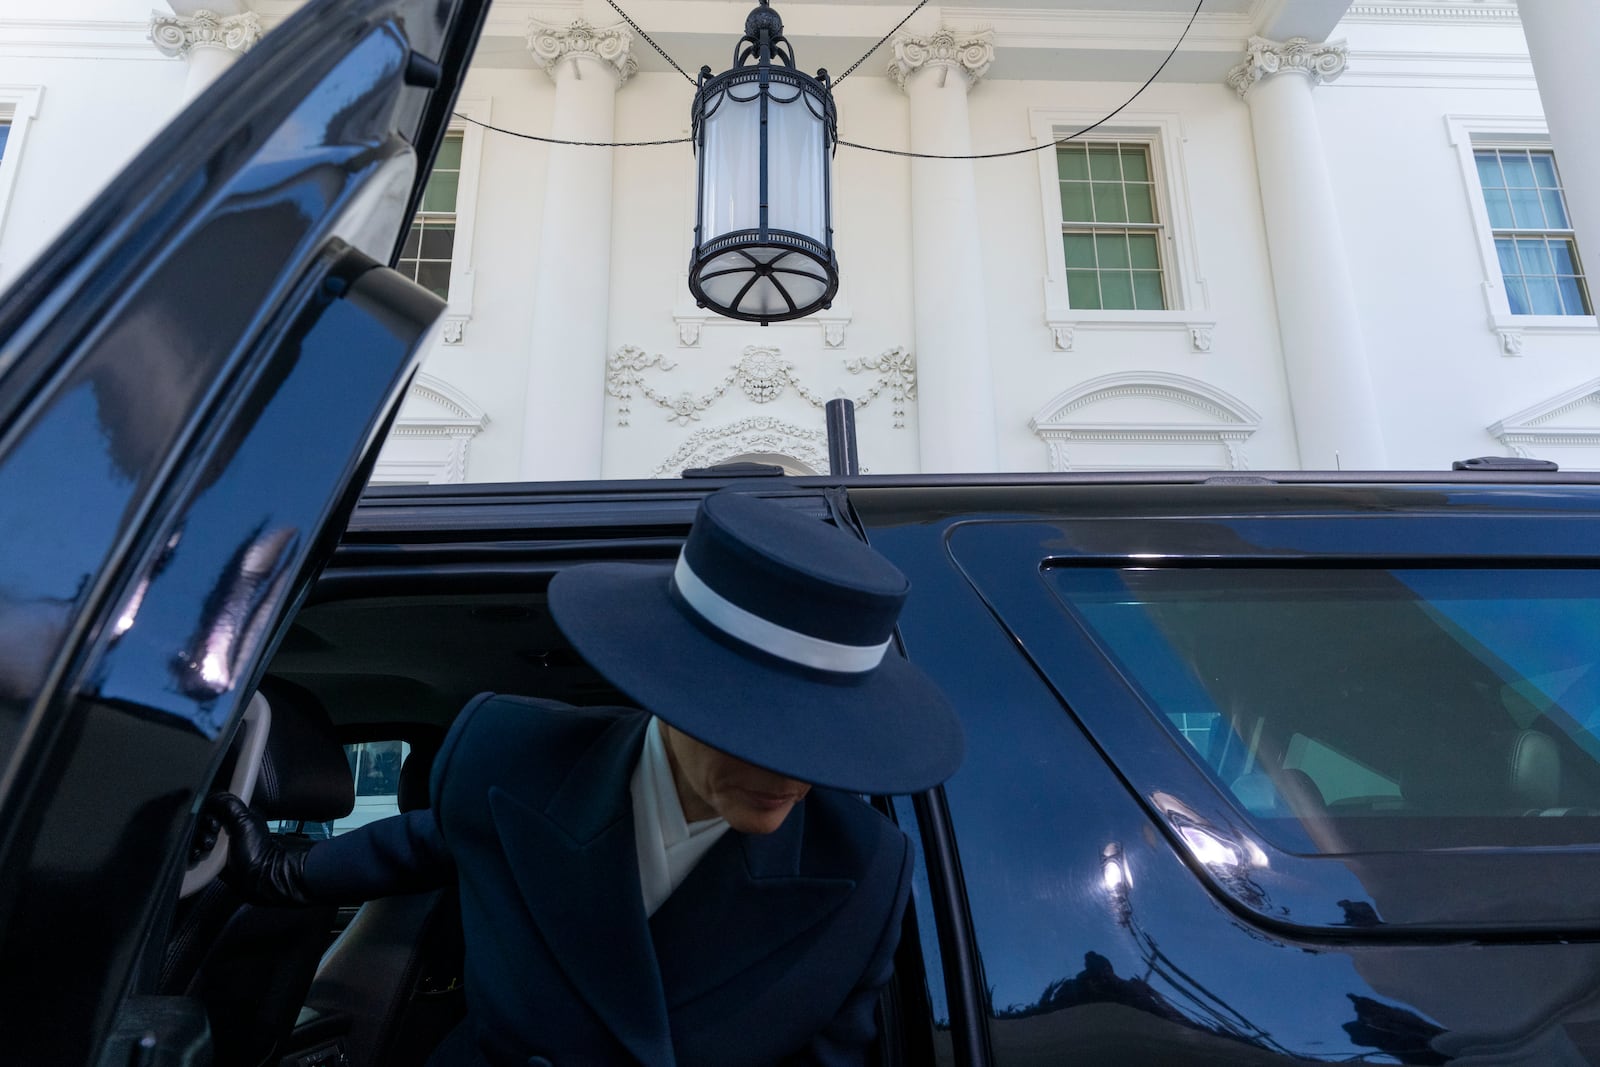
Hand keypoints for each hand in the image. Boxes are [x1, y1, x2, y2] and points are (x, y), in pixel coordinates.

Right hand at [201, 792, 315, 905]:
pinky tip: (198, 856)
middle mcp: (226, 826)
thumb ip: (230, 805)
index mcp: (236, 814)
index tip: (212, 823)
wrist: (258, 880)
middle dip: (201, 830)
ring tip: (207, 850)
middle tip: (211, 840)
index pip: (211, 804)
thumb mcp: (245, 822)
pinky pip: (194, 851)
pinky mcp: (211, 857)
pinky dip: (193, 853)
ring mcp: (218, 842)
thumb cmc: (257, 852)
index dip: (206, 812)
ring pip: (195, 836)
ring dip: (196, 842)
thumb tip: (213, 794)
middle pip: (200, 821)